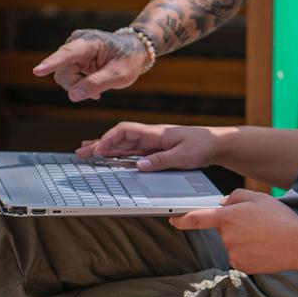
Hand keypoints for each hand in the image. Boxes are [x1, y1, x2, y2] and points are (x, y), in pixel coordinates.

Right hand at [32, 28, 147, 101]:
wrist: (135, 50)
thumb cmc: (129, 59)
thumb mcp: (119, 75)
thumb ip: (97, 84)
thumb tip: (72, 95)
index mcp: (90, 42)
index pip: (68, 54)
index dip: (52, 63)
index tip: (37, 71)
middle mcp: (76, 43)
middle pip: (63, 72)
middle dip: (76, 85)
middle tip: (97, 93)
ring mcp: (73, 50)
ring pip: (63, 76)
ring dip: (78, 86)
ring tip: (98, 85)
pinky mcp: (72, 58)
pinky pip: (67, 77)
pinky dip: (79, 84)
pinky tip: (93, 84)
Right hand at [76, 122, 224, 169]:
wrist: (216, 143)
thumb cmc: (202, 146)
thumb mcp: (183, 156)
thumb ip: (161, 160)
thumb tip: (139, 165)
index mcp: (155, 133)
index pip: (125, 131)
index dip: (108, 139)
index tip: (97, 150)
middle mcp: (150, 136)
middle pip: (119, 138)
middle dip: (99, 144)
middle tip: (81, 153)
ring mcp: (152, 143)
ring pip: (123, 145)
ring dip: (106, 149)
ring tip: (88, 154)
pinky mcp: (156, 150)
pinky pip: (133, 152)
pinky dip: (119, 155)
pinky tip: (110, 159)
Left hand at [169, 189, 297, 273]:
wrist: (297, 243)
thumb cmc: (279, 218)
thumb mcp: (258, 197)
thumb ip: (235, 197)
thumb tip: (223, 205)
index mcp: (228, 217)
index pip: (198, 218)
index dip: (183, 219)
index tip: (173, 220)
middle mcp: (227, 237)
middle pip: (224, 230)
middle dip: (236, 226)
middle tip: (258, 223)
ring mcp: (233, 254)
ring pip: (233, 244)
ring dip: (244, 240)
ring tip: (265, 236)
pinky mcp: (242, 266)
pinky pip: (241, 256)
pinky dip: (250, 252)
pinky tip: (264, 247)